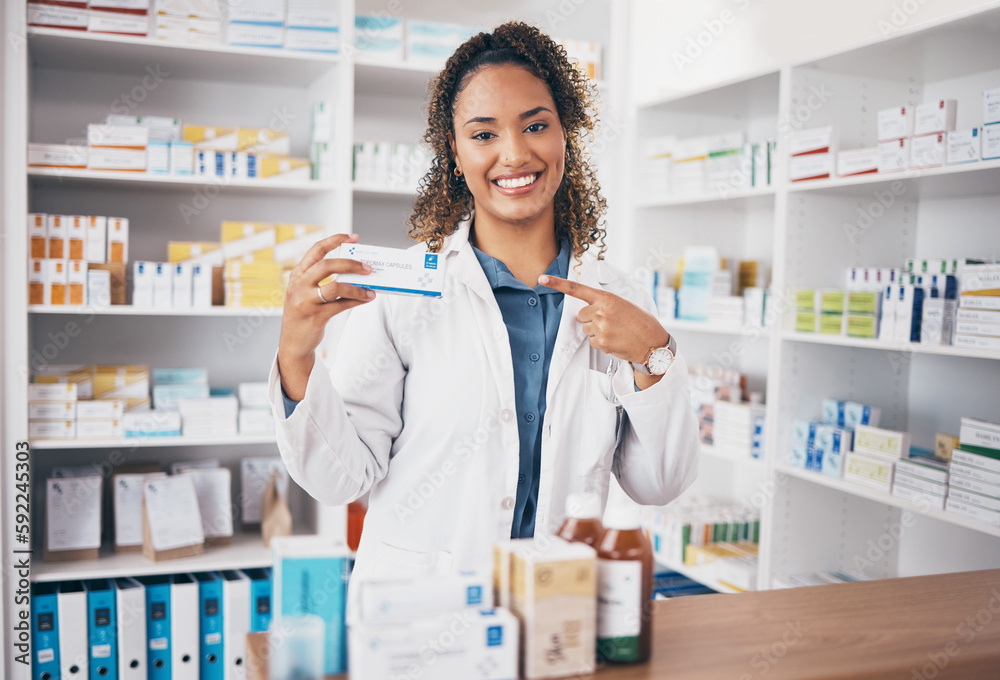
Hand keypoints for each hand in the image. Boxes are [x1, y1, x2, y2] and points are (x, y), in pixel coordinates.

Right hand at [278, 233, 373, 398]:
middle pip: (327, 266)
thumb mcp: (306, 293)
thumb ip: (323, 280)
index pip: (316, 250)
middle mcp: (299, 285)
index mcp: (297, 275)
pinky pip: (341, 305)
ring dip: (357, 288)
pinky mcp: (315, 316)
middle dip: (351, 264)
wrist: (293, 343)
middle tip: (368, 268)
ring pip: (336, 287)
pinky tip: (367, 299)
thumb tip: (355, 270)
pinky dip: (357, 301)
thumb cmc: (304, 314)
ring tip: (371, 289)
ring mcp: (306, 301)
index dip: (336, 240)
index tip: (354, 237)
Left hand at [539, 274, 668, 364]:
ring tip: (615, 331)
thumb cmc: (641, 322)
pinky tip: (614, 340)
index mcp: (607, 298)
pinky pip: (591, 341)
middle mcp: (601, 311)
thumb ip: (604, 304)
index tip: (542, 279)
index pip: (577, 289)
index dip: (557, 283)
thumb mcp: (624, 305)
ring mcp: (600, 328)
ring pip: (586, 329)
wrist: (652, 343)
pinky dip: (600, 341)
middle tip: (610, 322)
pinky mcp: (601, 342)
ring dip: (596, 330)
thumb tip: (587, 311)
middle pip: (581, 315)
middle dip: (591, 318)